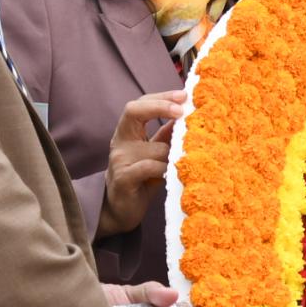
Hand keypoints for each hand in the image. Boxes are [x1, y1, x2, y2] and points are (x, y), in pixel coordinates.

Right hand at [99, 91, 183, 236]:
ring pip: (154, 147)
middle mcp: (120, 141)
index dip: (161, 97)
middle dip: (160, 106)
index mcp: (127, 132)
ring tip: (179, 164)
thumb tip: (186, 114)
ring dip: (171, 154)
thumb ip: (166, 135)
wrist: (121, 211)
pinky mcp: (123, 178)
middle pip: (133, 110)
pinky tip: (171, 174)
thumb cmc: (142, 179)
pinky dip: (164, 169)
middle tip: (183, 110)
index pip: (140, 104)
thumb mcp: (155, 153)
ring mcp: (119, 159)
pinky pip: (149, 167)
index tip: (183, 96)